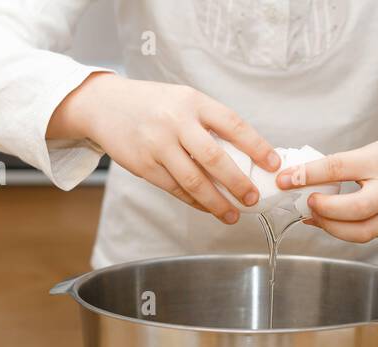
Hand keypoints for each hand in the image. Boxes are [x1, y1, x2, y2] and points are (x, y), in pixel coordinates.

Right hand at [48, 73, 279, 224]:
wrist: (104, 105)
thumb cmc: (152, 104)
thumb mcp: (182, 100)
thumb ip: (209, 122)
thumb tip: (245, 154)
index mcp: (192, 102)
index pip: (232, 124)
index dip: (256, 146)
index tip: (273, 164)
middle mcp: (175, 122)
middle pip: (214, 158)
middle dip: (238, 183)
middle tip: (253, 199)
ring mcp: (158, 145)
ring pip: (194, 181)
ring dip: (216, 202)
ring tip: (232, 214)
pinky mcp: (145, 166)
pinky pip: (175, 189)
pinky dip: (194, 201)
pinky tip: (207, 208)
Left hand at [277, 135, 377, 242]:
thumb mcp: (374, 150)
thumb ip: (344, 164)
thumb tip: (305, 177)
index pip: (340, 167)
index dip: (309, 174)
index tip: (286, 178)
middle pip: (355, 209)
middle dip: (325, 210)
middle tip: (307, 202)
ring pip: (360, 232)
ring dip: (331, 227)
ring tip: (313, 215)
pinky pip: (364, 235)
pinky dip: (342, 231)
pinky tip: (326, 222)